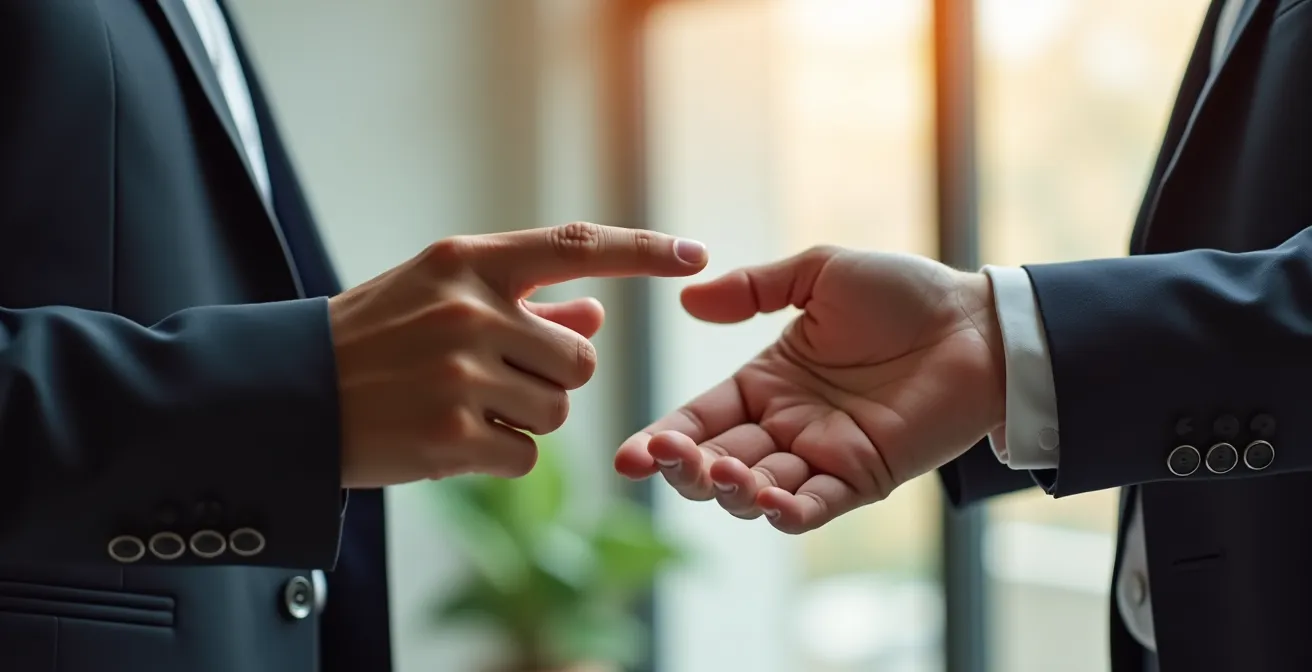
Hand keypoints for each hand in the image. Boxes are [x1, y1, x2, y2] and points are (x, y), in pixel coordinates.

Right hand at [331, 222, 707, 487]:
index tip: (696, 256)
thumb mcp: (436, 297)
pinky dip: (499, 455)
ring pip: (557, 410)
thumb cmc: (369, 339)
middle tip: (495, 380)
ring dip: (526, 418)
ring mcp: (459, 373)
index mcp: (468, 263)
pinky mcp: (450, 435)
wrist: (285, 394)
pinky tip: (449, 439)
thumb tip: (594, 315)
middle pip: (579, 360)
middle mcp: (469, 310)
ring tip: (463, 407)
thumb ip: (520, 303)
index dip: (643, 251)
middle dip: (553, 378)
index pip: (576, 245)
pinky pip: (524, 454)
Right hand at [614, 246, 1003, 532]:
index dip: (662, 439)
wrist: (977, 324)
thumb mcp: (819, 274)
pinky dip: (787, 512)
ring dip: (730, 489)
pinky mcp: (862, 477)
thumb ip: (754, 289)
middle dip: (685, 469)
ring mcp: (822, 456)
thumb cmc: (904, 294)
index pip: (699, 418)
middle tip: (671, 458)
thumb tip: (687, 300)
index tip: (628, 458)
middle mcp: (785, 425)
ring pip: (756, 491)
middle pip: (715, 463)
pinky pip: (815, 507)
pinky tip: (767, 502)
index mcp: (766, 382)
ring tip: (723, 471)